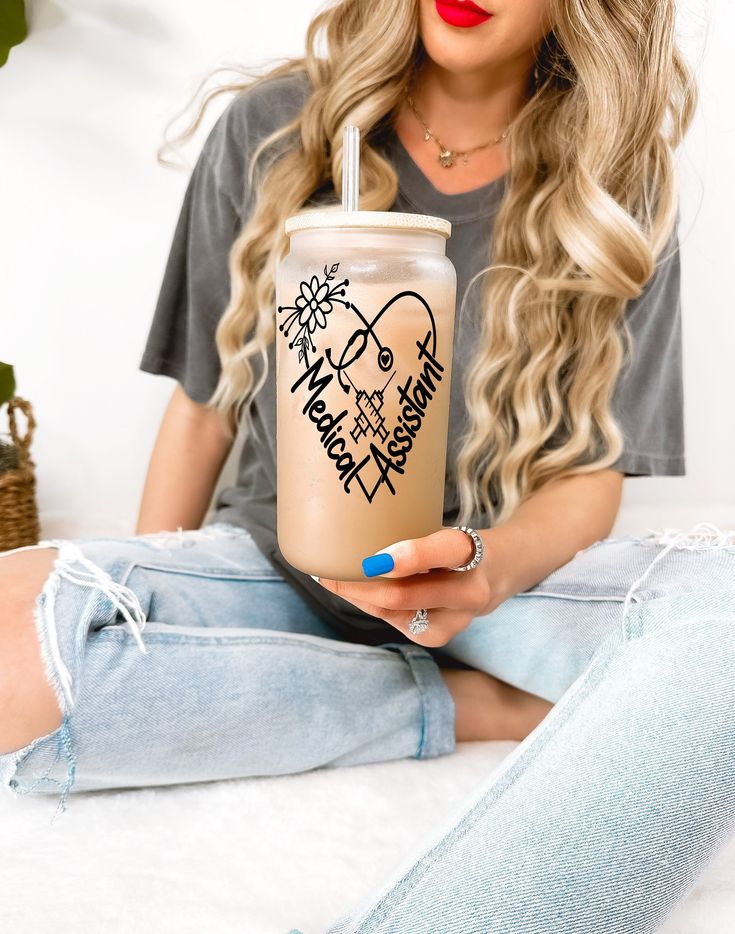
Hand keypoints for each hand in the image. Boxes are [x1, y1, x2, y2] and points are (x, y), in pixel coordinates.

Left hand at [315, 527, 501, 645]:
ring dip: (357, 596)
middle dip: (359, 584)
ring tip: (329, 578)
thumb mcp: (445, 530)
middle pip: (406, 594)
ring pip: (394, 612)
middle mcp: (469, 590)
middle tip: (327, 569)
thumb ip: (411, 535)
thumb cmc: (458, 545)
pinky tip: (351, 592)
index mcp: (473, 551)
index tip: (372, 558)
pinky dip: (369, 605)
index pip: (445, 551)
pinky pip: (395, 621)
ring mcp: (456, 620)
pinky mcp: (440, 637)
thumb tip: (354, 530)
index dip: (409, 557)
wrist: (500, 574)